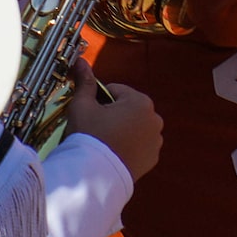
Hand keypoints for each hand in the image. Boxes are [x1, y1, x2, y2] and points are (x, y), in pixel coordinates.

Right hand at [66, 63, 163, 178]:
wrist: (94, 176)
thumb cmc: (89, 136)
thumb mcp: (82, 106)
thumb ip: (85, 82)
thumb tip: (80, 60)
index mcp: (141, 101)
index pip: (115, 91)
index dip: (99, 100)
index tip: (90, 114)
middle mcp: (155, 119)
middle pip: (126, 109)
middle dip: (112, 116)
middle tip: (95, 130)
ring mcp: (156, 140)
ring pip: (134, 128)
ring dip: (122, 131)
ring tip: (104, 144)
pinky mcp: (152, 159)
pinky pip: (139, 147)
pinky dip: (128, 148)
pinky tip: (113, 155)